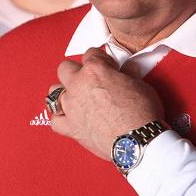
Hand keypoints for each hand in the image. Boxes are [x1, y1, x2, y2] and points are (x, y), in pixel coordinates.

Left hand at [48, 47, 162, 159]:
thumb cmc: (141, 114)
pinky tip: (69, 117)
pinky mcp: (71, 127)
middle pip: (65, 68)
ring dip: (65, 91)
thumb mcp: (141, 85)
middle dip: (77, 71)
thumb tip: (127, 71)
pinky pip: (55, 120)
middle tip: (90, 79)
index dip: (101, 59)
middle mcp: (79, 85)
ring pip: (54, 91)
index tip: (106, 65)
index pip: (91, 53)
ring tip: (77, 96)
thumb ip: (127, 75)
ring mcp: (71, 107)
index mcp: (95, 70)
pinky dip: (61, 118)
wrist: (136, 141)